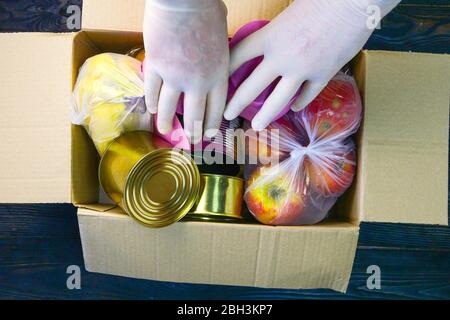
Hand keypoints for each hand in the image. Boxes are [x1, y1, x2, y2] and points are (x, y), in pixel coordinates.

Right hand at [143, 0, 228, 140]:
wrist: (182, 0)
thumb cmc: (207, 12)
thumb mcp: (223, 39)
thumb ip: (219, 58)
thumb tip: (214, 63)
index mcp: (218, 74)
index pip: (216, 108)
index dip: (210, 124)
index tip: (207, 134)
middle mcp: (198, 81)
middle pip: (194, 114)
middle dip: (191, 130)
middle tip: (189, 139)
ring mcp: (174, 76)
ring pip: (169, 108)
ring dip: (166, 122)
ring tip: (164, 130)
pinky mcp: (156, 67)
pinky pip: (152, 90)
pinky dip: (151, 101)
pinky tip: (151, 108)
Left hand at [224, 0, 399, 130]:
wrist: (354, 3)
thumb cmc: (322, 0)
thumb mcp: (289, 12)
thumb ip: (277, 32)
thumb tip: (270, 42)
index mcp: (270, 36)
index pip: (239, 55)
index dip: (225, 69)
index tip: (218, 81)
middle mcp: (282, 57)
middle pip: (252, 86)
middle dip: (236, 103)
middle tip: (227, 115)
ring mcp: (303, 70)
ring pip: (278, 100)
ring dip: (265, 116)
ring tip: (257, 126)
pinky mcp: (323, 75)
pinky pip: (307, 95)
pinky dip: (299, 103)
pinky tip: (294, 108)